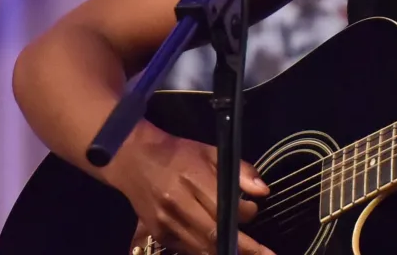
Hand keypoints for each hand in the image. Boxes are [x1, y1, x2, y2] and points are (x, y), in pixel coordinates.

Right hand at [104, 124, 276, 254]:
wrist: (134, 160)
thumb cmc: (178, 154)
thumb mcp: (210, 152)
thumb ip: (239, 171)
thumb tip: (262, 192)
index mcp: (192, 180)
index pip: (225, 207)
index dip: (245, 214)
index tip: (253, 210)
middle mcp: (177, 205)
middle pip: (215, 235)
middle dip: (244, 248)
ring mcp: (166, 223)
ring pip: (202, 248)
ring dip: (225, 251)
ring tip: (246, 254)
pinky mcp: (159, 234)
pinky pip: (188, 250)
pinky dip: (206, 251)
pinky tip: (220, 248)